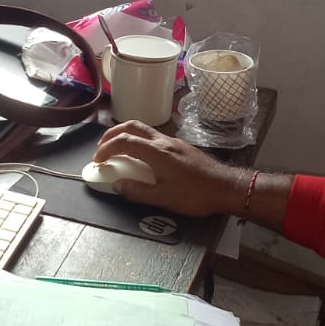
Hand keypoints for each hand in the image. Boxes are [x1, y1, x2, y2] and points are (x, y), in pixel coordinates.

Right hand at [93, 121, 244, 215]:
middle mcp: (164, 141)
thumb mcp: (164, 198)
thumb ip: (138, 191)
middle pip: (132, 126)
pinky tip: (140, 156)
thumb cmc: (196, 195)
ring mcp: (173, 142)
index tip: (97, 161)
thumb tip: (117, 185)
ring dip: (126, 135)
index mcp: (157, 153)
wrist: (226, 187)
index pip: (124, 142)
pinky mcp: (181, 147)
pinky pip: (153, 136)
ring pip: (144, 129)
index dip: (106, 149)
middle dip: (112, 134)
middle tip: (101, 148)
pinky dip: (139, 141)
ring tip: (117, 150)